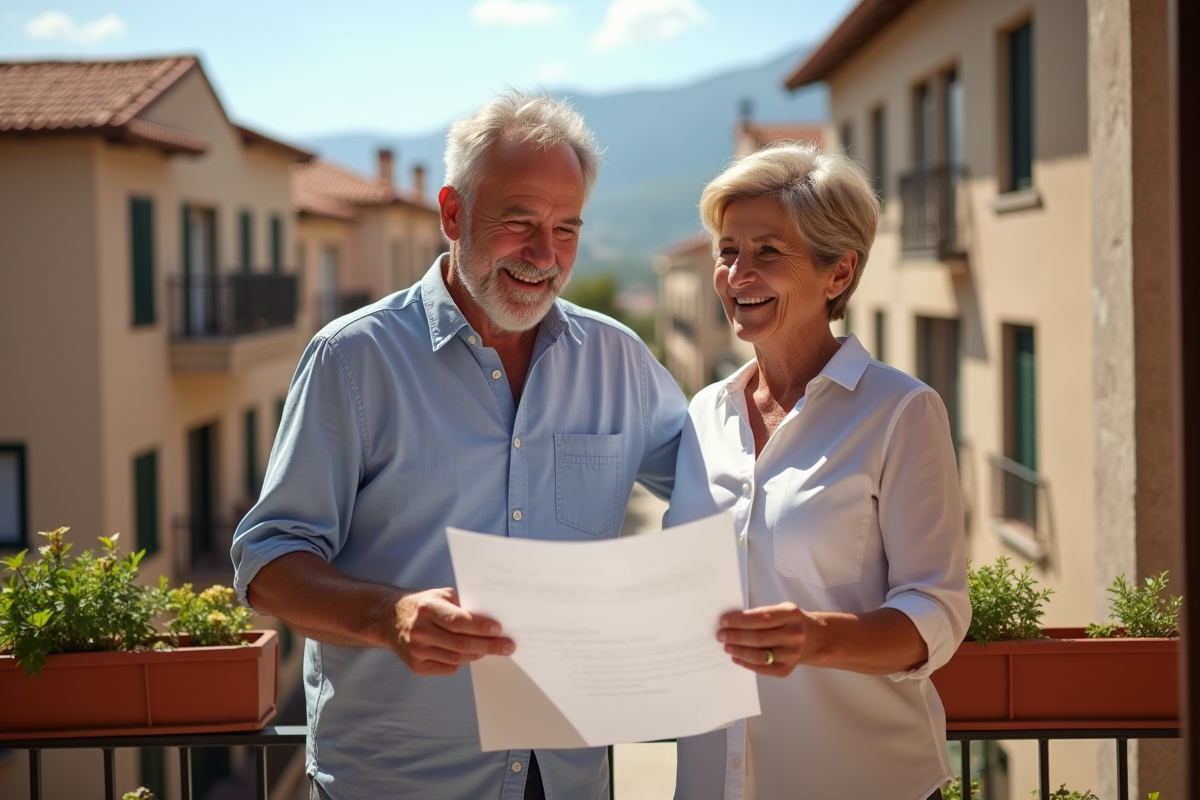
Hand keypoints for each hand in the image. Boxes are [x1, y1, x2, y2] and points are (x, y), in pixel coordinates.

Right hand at [389, 588, 514, 675]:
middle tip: (508, 646)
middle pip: (460, 643)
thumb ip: (462, 606)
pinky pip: (448, 667)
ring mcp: (416, 651)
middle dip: (488, 645)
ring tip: (493, 649)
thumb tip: (491, 618)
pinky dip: (463, 662)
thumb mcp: (440, 596)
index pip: (458, 621)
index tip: (499, 629)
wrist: (390, 620)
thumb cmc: (423, 605)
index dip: (480, 627)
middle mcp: (419, 631)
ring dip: (478, 654)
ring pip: (456, 658)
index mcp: (427, 609)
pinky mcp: (416, 666)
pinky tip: (472, 655)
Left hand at [718, 602, 815, 677]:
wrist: (813, 638)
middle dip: (735, 636)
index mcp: (791, 615)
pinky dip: (746, 664)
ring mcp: (792, 654)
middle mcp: (794, 635)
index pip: (761, 618)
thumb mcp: (782, 610)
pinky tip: (737, 658)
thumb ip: (761, 615)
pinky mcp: (787, 669)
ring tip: (727, 646)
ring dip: (739, 651)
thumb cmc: (792, 622)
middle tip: (721, 635)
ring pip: (759, 655)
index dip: (739, 620)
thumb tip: (732, 622)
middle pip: (758, 637)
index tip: (724, 621)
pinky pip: (763, 669)